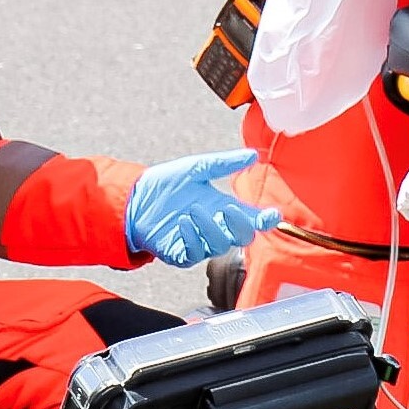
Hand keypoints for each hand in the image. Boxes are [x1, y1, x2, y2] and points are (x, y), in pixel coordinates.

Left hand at [124, 150, 279, 267]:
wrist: (135, 199)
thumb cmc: (167, 184)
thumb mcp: (197, 168)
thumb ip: (225, 163)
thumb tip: (252, 155)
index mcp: (223, 208)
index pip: (252, 219)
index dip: (265, 219)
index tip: (273, 214)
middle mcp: (215, 227)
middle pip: (241, 236)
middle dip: (239, 225)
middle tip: (228, 209)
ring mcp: (199, 242)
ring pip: (219, 246)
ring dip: (210, 229)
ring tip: (193, 210)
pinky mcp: (181, 253)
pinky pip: (194, 253)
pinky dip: (192, 238)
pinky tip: (183, 223)